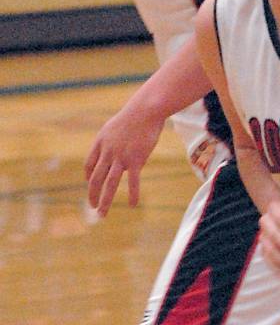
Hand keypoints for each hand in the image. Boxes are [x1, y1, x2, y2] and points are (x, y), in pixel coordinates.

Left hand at [85, 101, 165, 215]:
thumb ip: (112, 139)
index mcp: (100, 143)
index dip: (88, 177)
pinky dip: (133, 194)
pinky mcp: (136, 160)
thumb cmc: (134, 116)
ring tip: (102, 214)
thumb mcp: (115, 126)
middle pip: (95, 178)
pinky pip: (133, 181)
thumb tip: (114, 149)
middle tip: (93, 207)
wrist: (146, 110)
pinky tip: (133, 205)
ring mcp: (121, 157)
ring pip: (110, 183)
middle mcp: (108, 152)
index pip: (89, 164)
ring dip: (105, 201)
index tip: (91, 184)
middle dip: (92, 195)